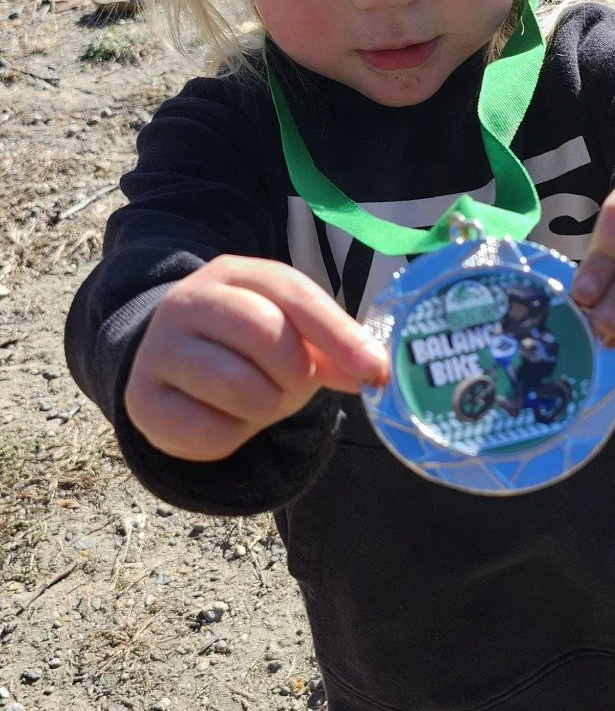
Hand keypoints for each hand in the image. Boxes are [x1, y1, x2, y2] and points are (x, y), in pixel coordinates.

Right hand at [124, 254, 388, 460]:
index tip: (376, 371)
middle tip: (292, 385)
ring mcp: (159, 348)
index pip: (294, 294)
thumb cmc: (248, 347)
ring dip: (265, 407)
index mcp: (235, 273)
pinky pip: (208, 432)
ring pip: (239, 388)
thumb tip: (375, 372)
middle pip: (266, 334)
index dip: (339, 334)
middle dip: (295, 374)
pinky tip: (224, 420)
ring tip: (257, 399)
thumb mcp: (294, 335)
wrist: (174, 365)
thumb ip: (334, 348)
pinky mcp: (142, 399)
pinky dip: (232, 437)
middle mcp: (189, 300)